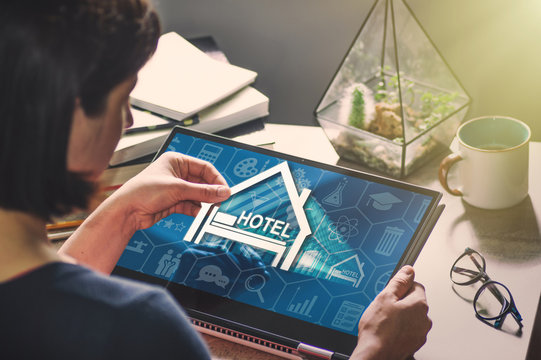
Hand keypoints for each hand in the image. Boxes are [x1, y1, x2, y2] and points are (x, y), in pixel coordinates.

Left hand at [109, 151, 230, 231]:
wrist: (127, 211)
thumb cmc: (142, 191)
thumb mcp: (178, 188)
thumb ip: (203, 191)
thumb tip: (222, 191)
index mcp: (177, 161)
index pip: (204, 167)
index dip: (216, 179)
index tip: (225, 190)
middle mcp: (177, 174)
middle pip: (202, 182)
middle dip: (211, 193)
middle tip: (221, 201)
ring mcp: (176, 189)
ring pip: (198, 195)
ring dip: (205, 203)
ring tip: (212, 210)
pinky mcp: (174, 202)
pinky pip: (192, 205)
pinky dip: (198, 210)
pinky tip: (202, 214)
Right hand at [351, 265, 431, 359]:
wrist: (376, 354)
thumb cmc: (379, 329)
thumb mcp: (385, 297)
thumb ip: (399, 282)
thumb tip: (408, 270)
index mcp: (420, 304)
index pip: (416, 285)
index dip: (401, 286)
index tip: (391, 291)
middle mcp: (424, 319)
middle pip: (414, 301)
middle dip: (401, 302)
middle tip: (385, 307)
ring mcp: (420, 333)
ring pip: (411, 316)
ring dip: (401, 316)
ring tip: (385, 320)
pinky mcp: (414, 344)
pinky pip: (409, 329)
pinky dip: (401, 328)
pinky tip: (387, 330)